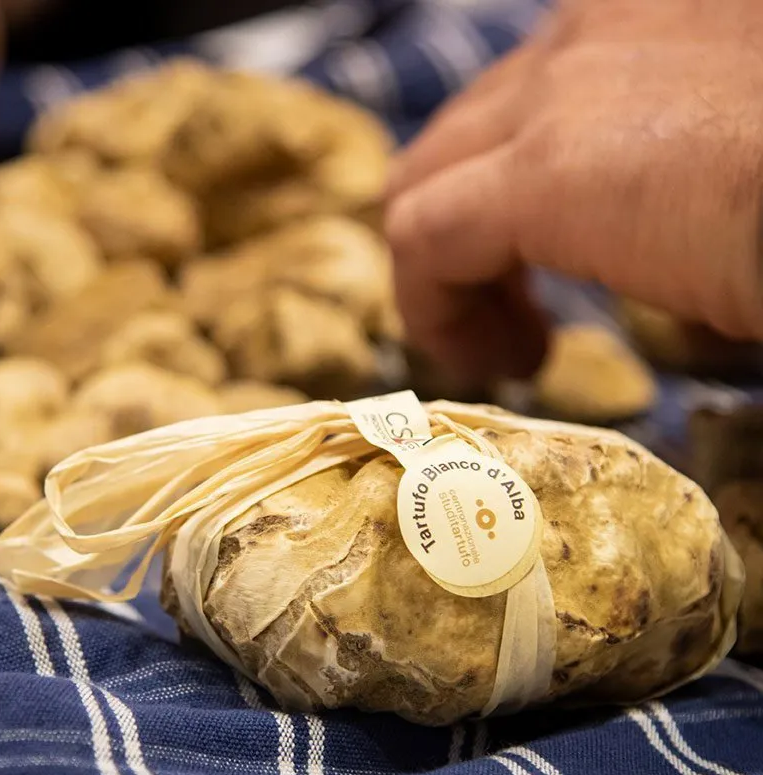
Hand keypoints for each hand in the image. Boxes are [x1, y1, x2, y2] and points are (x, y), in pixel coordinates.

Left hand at [386, 0, 762, 381]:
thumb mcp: (737, 200)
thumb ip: (686, 221)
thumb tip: (676, 297)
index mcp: (637, 29)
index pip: (519, 107)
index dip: (502, 200)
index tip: (537, 286)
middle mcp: (588, 36)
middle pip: (458, 141)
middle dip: (464, 239)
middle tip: (514, 321)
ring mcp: (561, 91)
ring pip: (427, 181)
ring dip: (448, 278)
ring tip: (506, 349)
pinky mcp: (545, 169)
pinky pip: (426, 238)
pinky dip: (436, 308)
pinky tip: (493, 358)